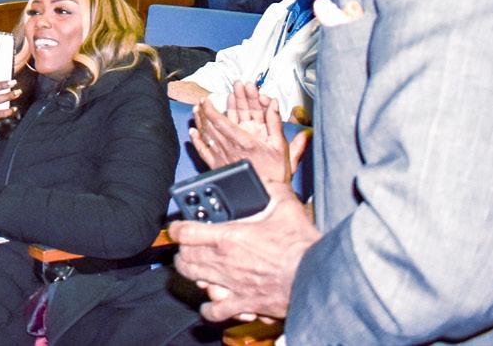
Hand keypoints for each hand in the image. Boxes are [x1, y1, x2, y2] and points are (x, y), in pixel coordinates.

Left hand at [169, 182, 318, 321]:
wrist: (317, 277)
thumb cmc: (301, 245)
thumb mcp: (286, 207)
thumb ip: (270, 190)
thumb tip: (262, 181)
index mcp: (228, 237)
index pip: (184, 232)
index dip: (176, 228)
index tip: (177, 226)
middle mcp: (223, 262)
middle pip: (184, 257)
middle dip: (183, 250)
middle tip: (189, 245)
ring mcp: (230, 284)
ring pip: (194, 280)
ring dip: (192, 273)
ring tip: (197, 267)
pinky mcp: (242, 304)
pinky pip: (214, 310)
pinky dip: (209, 306)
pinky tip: (214, 298)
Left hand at [190, 85, 309, 184]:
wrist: (267, 197)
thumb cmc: (275, 174)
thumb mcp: (281, 146)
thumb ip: (276, 123)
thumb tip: (274, 104)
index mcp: (244, 141)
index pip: (221, 121)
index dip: (212, 109)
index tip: (207, 100)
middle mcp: (230, 148)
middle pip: (212, 126)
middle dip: (206, 111)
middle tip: (202, 101)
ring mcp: (222, 157)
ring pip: (206, 135)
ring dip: (200, 121)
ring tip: (196, 111)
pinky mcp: (218, 166)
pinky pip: (203, 151)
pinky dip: (197, 141)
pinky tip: (193, 132)